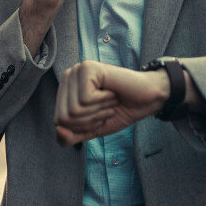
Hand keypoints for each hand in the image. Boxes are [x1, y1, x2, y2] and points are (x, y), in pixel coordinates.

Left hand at [54, 60, 169, 146]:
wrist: (147, 100)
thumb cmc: (120, 111)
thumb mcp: (92, 129)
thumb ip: (71, 136)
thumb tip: (58, 131)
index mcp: (65, 90)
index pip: (58, 121)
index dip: (82, 127)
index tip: (98, 116)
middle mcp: (67, 77)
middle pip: (64, 117)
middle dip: (89, 121)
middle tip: (105, 109)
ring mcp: (77, 70)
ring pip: (74, 109)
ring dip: (98, 111)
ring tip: (109, 101)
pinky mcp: (88, 68)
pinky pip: (85, 99)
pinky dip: (103, 102)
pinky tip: (112, 93)